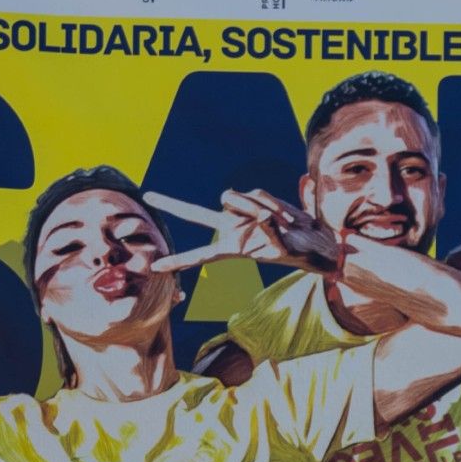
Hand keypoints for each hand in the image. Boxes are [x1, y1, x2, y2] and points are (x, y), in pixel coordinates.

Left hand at [145, 186, 341, 274]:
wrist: (312, 240)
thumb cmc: (298, 251)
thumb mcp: (282, 247)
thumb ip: (267, 229)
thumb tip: (260, 215)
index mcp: (234, 249)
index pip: (200, 255)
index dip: (179, 261)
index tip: (155, 267)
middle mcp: (232, 229)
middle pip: (196, 214)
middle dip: (172, 204)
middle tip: (148, 195)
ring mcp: (241, 213)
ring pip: (238, 197)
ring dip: (261, 207)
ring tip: (282, 223)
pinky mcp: (254, 201)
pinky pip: (258, 195)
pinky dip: (274, 204)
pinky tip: (285, 217)